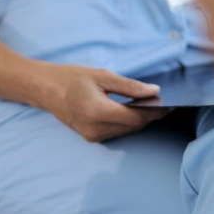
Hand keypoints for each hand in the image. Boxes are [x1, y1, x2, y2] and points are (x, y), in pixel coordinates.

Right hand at [37, 63, 168, 141]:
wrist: (43, 88)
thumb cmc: (70, 77)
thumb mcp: (100, 76)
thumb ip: (129, 86)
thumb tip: (155, 92)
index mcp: (97, 111)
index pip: (137, 117)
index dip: (155, 111)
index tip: (170, 103)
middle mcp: (95, 129)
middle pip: (134, 126)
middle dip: (148, 114)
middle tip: (156, 99)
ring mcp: (92, 136)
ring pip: (127, 131)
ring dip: (137, 119)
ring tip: (141, 103)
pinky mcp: (90, 138)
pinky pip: (116, 132)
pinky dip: (125, 122)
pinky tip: (125, 109)